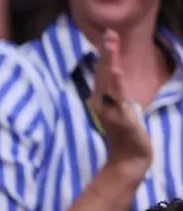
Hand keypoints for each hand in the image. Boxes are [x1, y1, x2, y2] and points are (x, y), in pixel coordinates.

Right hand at [92, 29, 152, 174]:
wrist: (128, 159)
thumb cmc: (125, 135)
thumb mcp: (120, 110)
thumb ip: (114, 95)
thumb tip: (114, 81)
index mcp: (101, 100)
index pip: (102, 73)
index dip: (105, 55)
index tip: (108, 37)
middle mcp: (101, 103)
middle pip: (103, 73)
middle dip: (107, 52)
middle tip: (109, 32)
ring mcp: (109, 109)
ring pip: (109, 81)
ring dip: (110, 61)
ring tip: (111, 43)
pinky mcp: (120, 116)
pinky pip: (118, 97)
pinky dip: (117, 83)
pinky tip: (117, 70)